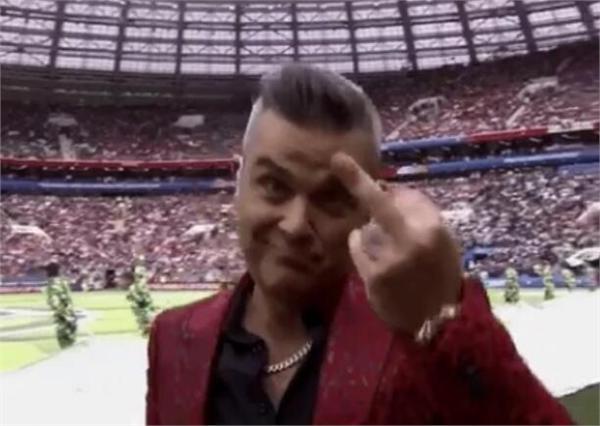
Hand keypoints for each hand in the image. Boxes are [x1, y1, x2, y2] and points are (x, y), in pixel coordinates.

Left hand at [331, 152, 462, 332]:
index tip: (351, 164)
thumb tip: (386, 190)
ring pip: (367, 228)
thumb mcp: (444, 242)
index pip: (406, 197)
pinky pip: (358, 247)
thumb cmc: (441, 276)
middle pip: (379, 203)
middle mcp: (412, 240)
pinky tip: (376, 258)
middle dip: (357, 180)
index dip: (386, 190)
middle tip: (337, 159)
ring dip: (371, 233)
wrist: (439, 322)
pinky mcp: (373, 276)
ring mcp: (390, 259)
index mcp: (433, 229)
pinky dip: (361, 246)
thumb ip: (419, 216)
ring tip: (392, 255)